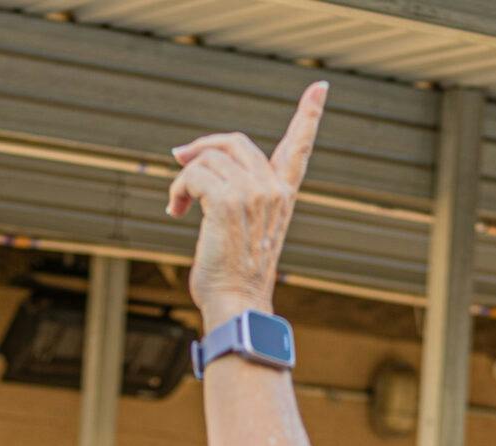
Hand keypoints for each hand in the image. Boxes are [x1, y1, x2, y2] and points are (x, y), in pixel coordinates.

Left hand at [166, 83, 326, 321]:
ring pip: (208, 158)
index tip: (320, 88)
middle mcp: (273, 190)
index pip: (299, 149)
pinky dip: (177, 188)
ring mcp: (252, 194)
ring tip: (177, 204)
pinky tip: (175, 210)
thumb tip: (197, 169)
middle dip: (204, 146)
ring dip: (184, 177)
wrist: (238, 307)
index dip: (309, 116)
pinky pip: (193, 174)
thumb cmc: (236, 281)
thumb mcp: (247, 235)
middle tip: (180, 158)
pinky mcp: (228, 201)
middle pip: (235, 141)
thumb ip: (238, 200)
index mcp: (283, 197)